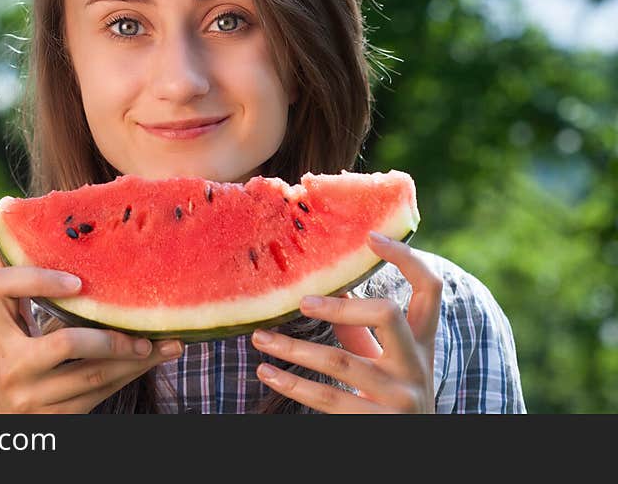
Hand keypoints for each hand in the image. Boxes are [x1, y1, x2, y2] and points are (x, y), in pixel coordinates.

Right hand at [0, 246, 182, 412]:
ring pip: (94, 375)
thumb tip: (6, 238)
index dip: (38, 278)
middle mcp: (10, 365)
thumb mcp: (10, 330)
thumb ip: (18, 293)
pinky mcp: (56, 418)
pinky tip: (152, 360)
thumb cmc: (15, 362)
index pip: (1, 288)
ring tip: (168, 343)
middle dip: (112, 335)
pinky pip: (100, 394)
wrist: (1, 423)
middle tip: (145, 326)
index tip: (78, 282)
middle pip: (66, 342)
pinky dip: (130, 375)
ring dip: (136, 358)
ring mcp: (32, 396)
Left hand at [251, 232, 442, 412]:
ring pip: (340, 360)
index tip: (370, 236)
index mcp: (422, 343)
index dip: (406, 258)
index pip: (430, 289)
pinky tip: (268, 372)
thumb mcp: (388, 361)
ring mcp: (400, 397)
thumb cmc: (393, 397)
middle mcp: (416, 366)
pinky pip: (327, 398)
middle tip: (302, 301)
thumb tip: (332, 285)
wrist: (415, 453)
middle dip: (340, 305)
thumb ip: (362, 327)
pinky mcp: (379, 424)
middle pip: (387, 314)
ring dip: (292, 348)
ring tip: (260, 338)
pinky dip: (292, 383)